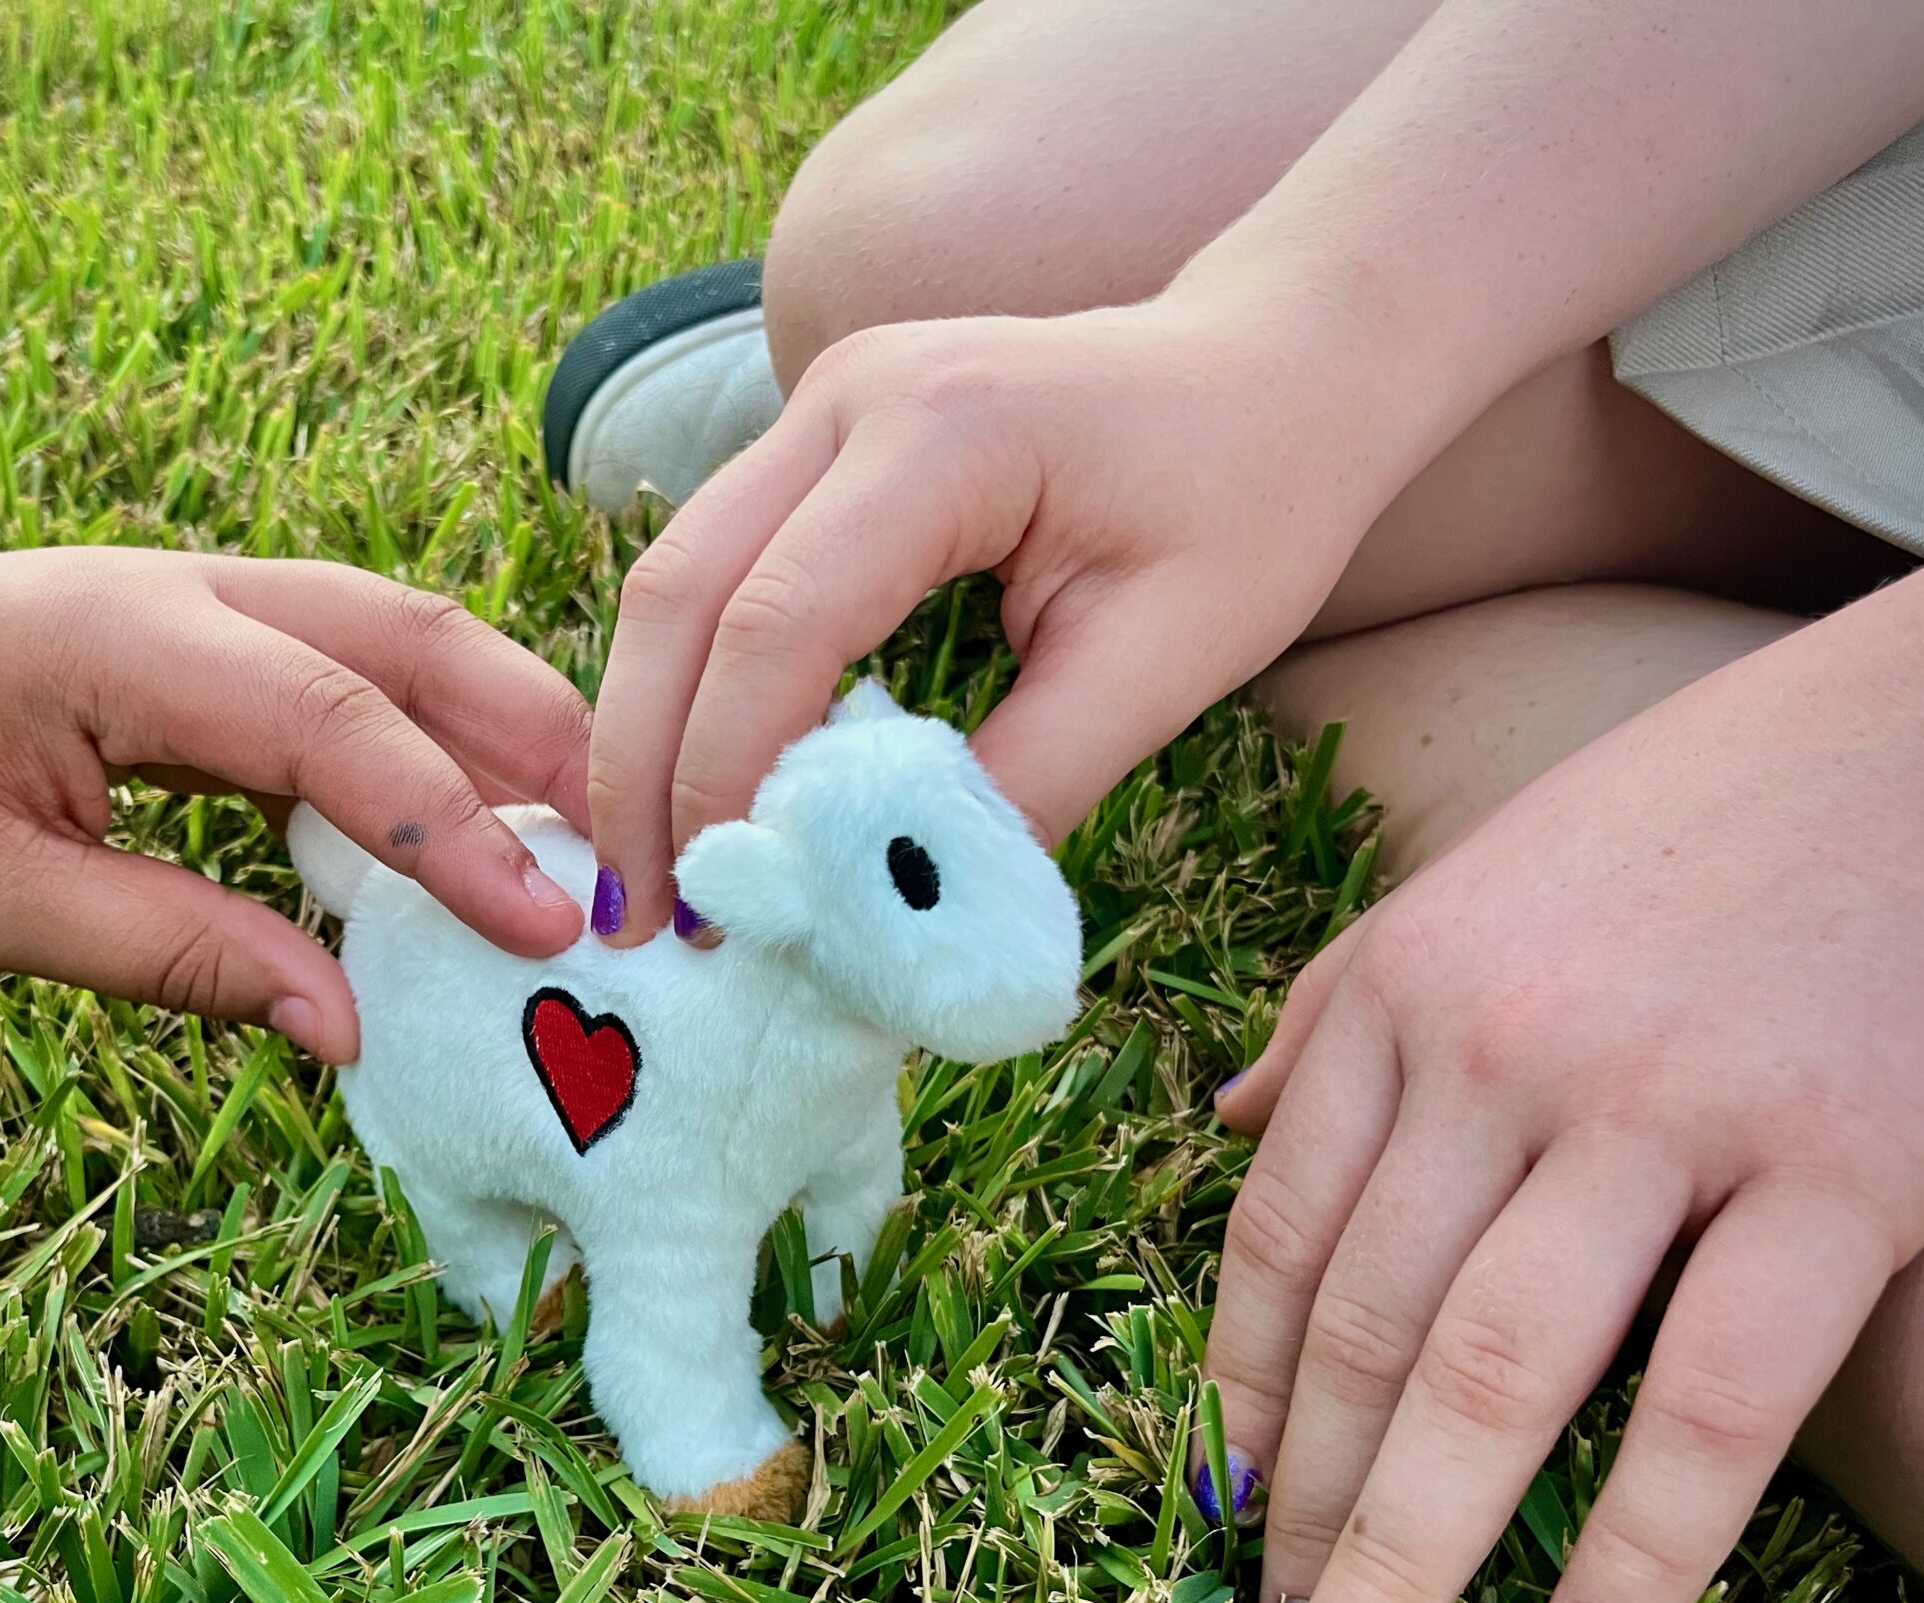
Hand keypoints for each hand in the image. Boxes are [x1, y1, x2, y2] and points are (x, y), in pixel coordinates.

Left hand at [0, 538, 591, 1059]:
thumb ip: (176, 951)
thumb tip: (343, 1028)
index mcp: (134, 637)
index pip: (344, 727)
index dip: (456, 832)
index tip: (548, 929)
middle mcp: (199, 590)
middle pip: (421, 639)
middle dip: (541, 747)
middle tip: (636, 867)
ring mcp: (214, 599)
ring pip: (412, 640)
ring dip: (513, 732)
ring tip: (595, 846)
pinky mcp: (218, 636)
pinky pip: (365, 674)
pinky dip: (446, 741)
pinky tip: (489, 826)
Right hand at [584, 298, 1407, 942]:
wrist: (1281, 364)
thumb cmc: (1250, 501)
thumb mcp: (1166, 662)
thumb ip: (1028, 784)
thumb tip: (897, 914)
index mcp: (943, 431)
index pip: (779, 621)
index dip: (731, 776)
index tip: (727, 908)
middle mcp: (850, 394)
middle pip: (680, 592)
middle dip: (643, 767)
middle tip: (641, 917)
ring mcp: (822, 404)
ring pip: (674, 579)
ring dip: (648, 733)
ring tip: (652, 876)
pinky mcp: (818, 440)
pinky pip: (717, 570)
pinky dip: (691, 688)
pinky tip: (698, 791)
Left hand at [1203, 539, 1923, 1602]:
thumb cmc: (1715, 809)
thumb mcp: (1489, 875)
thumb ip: (1346, 996)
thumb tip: (1221, 1110)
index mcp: (1409, 986)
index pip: (1280, 1232)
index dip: (1239, 1390)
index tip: (1219, 1503)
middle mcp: (1504, 1050)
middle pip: (1361, 1327)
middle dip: (1303, 1508)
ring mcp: (1668, 1108)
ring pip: (1493, 1378)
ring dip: (1407, 1558)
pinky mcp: (1844, 1164)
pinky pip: (1714, 1400)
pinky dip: (1639, 1545)